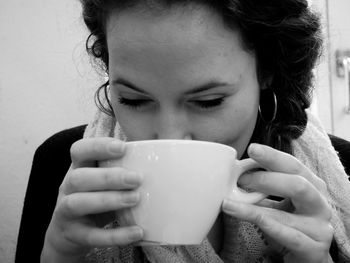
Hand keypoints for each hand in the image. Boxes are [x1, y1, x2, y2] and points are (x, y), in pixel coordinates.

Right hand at [41, 138, 143, 262]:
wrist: (70, 234)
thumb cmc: (96, 198)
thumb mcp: (104, 181)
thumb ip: (123, 169)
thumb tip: (163, 161)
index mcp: (78, 168)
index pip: (79, 150)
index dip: (98, 146)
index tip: (122, 148)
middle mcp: (68, 187)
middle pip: (79, 178)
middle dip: (108, 177)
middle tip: (136, 178)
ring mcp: (66, 212)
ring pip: (78, 203)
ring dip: (108, 200)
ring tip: (135, 199)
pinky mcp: (74, 235)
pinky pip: (92, 236)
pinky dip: (115, 235)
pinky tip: (136, 232)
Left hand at [222, 143, 333, 262]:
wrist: (308, 255)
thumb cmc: (291, 224)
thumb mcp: (279, 202)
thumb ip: (263, 189)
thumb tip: (236, 174)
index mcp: (312, 186)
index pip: (293, 166)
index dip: (273, 156)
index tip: (252, 149)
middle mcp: (320, 204)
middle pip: (297, 184)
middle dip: (266, 179)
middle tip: (241, 180)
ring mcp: (319, 227)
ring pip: (287, 213)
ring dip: (253, 208)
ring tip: (229, 203)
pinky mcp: (314, 249)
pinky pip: (288, 237)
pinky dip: (266, 226)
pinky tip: (249, 219)